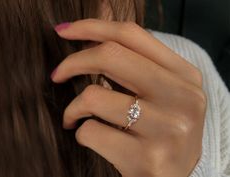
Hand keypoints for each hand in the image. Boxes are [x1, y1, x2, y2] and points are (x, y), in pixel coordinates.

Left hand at [51, 19, 206, 176]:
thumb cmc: (163, 130)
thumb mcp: (164, 93)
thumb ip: (138, 66)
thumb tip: (91, 42)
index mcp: (185, 76)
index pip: (132, 36)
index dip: (93, 27)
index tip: (66, 32)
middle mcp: (183, 98)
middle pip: (111, 56)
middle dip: (73, 62)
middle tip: (58, 73)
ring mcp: (167, 129)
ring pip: (94, 96)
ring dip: (74, 107)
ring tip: (75, 116)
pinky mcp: (147, 159)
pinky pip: (92, 132)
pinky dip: (81, 132)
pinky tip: (90, 137)